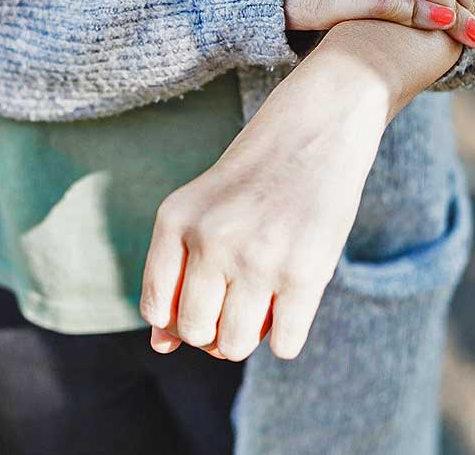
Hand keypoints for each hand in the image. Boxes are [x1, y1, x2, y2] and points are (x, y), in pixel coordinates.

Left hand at [139, 20, 461, 360]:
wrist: (317, 128)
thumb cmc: (253, 178)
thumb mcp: (200, 211)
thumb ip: (175, 273)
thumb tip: (161, 347)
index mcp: (174, 221)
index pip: (157, 310)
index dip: (179, 320)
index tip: (206, 298)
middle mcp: (211, 240)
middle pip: (196, 332)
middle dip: (214, 332)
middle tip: (238, 301)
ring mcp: (259, 258)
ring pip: (235, 346)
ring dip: (248, 336)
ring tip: (263, 304)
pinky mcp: (306, 272)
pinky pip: (284, 344)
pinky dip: (286, 336)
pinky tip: (292, 302)